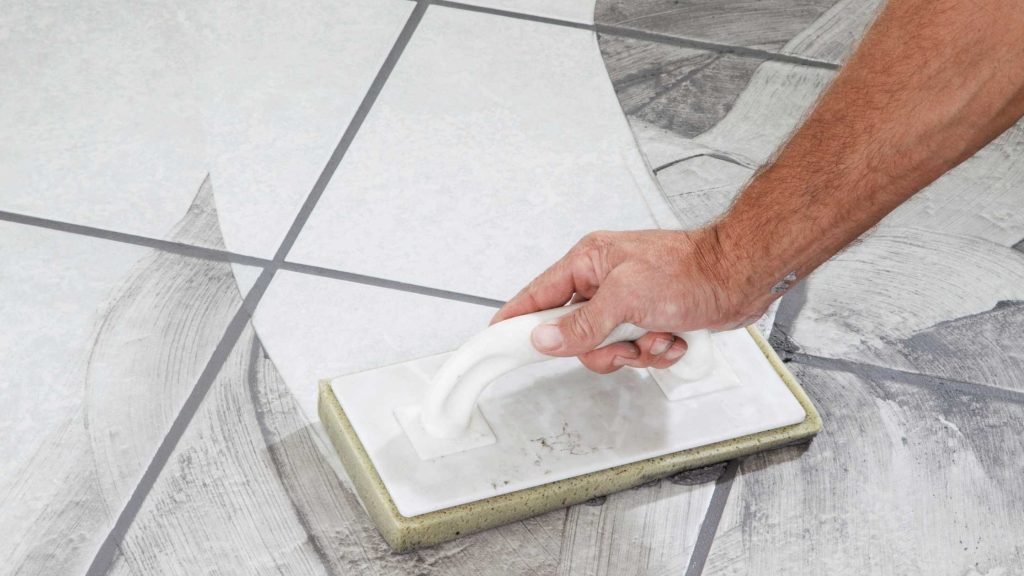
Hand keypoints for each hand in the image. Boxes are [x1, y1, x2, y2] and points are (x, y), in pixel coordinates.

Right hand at [491, 228, 768, 372]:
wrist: (740, 278)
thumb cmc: (689, 271)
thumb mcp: (626, 298)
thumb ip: (582, 323)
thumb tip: (545, 340)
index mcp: (588, 264)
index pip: (537, 296)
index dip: (515, 320)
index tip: (493, 341)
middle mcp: (603, 283)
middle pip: (573, 335)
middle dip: (603, 348)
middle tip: (623, 342)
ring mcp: (627, 304)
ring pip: (606, 349)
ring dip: (636, 351)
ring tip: (658, 335)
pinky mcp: (650, 321)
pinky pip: (635, 352)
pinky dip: (656, 352)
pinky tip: (674, 337)